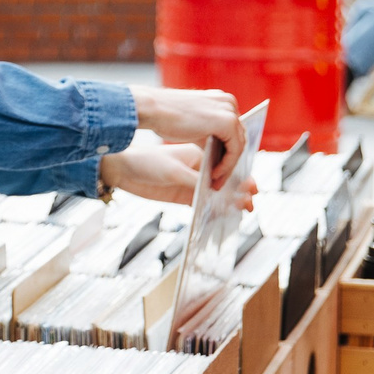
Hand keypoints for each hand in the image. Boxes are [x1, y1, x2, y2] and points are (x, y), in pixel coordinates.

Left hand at [101, 143, 257, 210]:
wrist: (121, 171)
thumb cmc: (145, 162)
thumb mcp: (173, 171)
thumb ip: (194, 181)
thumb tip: (216, 191)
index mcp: (200, 155)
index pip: (225, 166)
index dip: (240, 177)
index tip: (252, 187)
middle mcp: (199, 170)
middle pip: (225, 182)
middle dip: (240, 191)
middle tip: (251, 202)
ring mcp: (192, 184)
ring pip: (217, 195)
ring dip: (230, 203)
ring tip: (244, 210)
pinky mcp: (183, 197)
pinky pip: (203, 205)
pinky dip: (215, 211)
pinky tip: (224, 217)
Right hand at [131, 86, 245, 186]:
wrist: (150, 108)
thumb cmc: (162, 115)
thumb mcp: (192, 121)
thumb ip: (208, 130)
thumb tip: (218, 150)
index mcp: (221, 99)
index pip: (233, 129)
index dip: (228, 150)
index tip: (220, 167)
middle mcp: (229, 102)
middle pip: (237, 137)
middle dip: (229, 161)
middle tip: (219, 178)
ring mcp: (230, 111)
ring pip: (238, 145)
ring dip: (228, 166)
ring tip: (215, 180)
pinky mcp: (227, 122)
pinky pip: (234, 150)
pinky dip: (226, 165)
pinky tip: (213, 174)